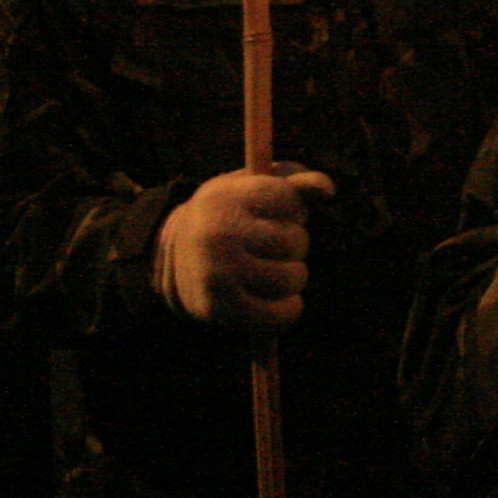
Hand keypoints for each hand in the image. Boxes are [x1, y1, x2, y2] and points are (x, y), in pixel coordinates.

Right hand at [150, 166, 337, 329]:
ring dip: (293, 276)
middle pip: (295, 241)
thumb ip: (295, 182)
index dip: (293, 209)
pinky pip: (280, 315)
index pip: (290, 200)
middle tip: (271, 245)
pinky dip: (289, 309)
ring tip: (273, 270)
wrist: (170, 255)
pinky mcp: (219, 309)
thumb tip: (328, 189)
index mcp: (227, 198)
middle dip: (294, 244)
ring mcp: (218, 274)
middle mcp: (219, 235)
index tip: (275, 213)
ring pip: (292, 278)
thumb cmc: (228, 213)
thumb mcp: (252, 187)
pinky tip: (280, 300)